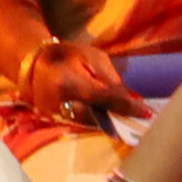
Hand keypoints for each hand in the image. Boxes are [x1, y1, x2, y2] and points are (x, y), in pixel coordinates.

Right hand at [11, 34, 142, 124]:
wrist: (33, 65)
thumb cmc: (66, 55)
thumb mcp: (91, 57)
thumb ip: (111, 78)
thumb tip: (132, 98)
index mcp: (69, 83)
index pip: (104, 98)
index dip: (127, 106)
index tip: (147, 112)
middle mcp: (61, 104)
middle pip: (99, 117)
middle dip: (122, 119)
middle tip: (143, 121)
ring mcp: (57, 116)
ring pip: (92, 125)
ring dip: (113, 125)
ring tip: (133, 123)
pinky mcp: (57, 122)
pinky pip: (84, 125)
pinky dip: (100, 124)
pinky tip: (114, 122)